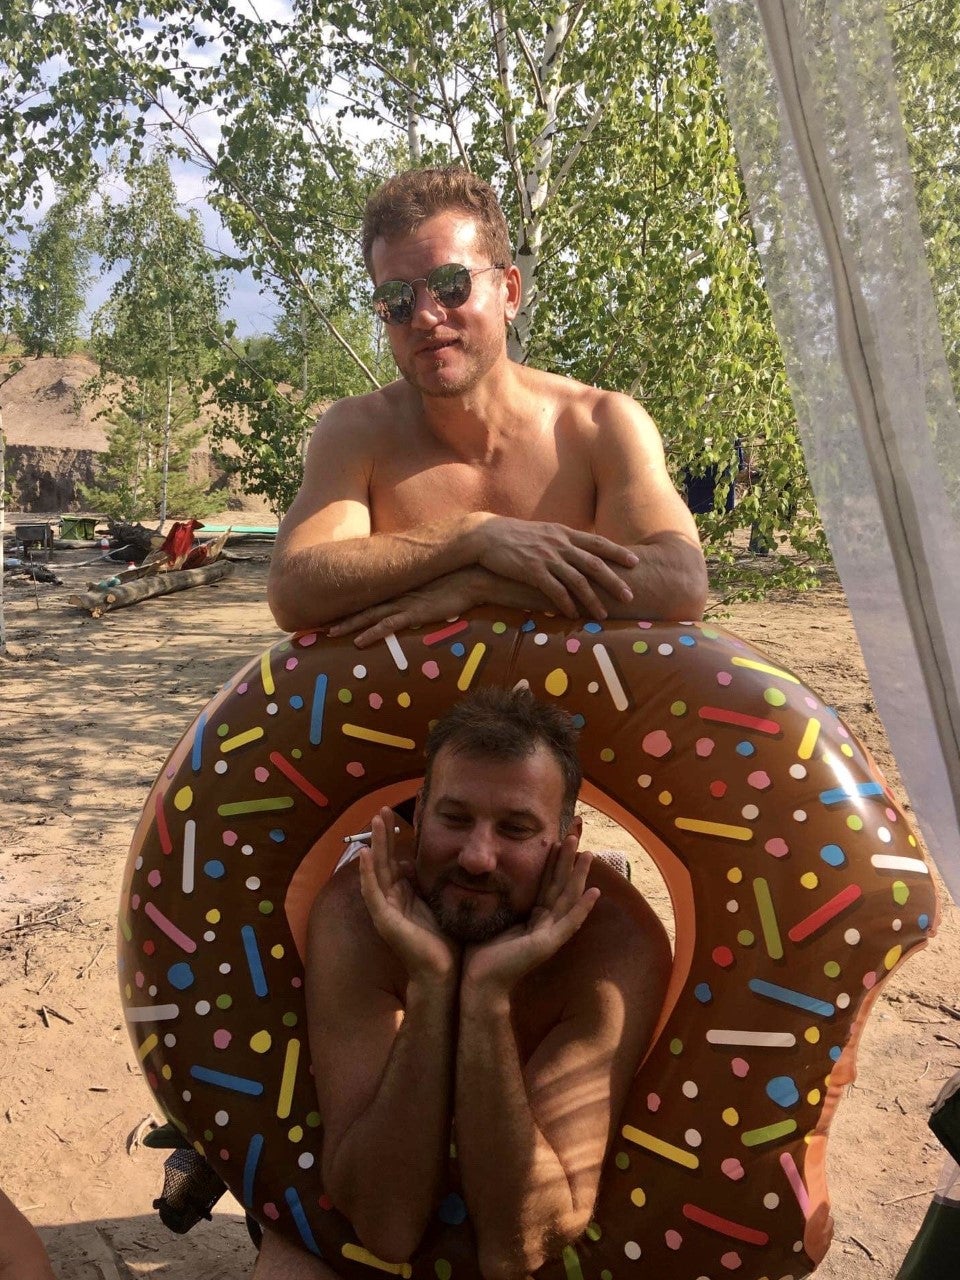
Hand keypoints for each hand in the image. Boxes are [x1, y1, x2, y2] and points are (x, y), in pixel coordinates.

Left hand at [327, 570, 481, 647]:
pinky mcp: (415, 613)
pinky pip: (389, 625)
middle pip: (362, 606)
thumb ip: (421, 591)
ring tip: (330, 633)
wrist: (472, 576)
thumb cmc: (457, 582)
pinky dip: (372, 633)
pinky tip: (359, 642)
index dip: (349, 604)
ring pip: (369, 615)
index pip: (368, 597)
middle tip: (319, 624)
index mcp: (399, 589)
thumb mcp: (433, 587)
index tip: (331, 611)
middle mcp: (397, 594)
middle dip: (340, 615)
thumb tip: (416, 596)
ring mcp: (405, 603)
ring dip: (349, 625)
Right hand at [358, 808, 459, 981]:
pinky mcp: (384, 920)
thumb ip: (432, 883)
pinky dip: (367, 873)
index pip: (394, 860)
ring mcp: (385, 910)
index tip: (397, 814)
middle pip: (383, 860)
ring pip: (375, 870)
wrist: (444, 972)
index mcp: (404, 895)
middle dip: (383, 834)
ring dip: (375, 844)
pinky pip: (372, 892)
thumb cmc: (445, 940)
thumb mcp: (440, 902)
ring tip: (376, 820)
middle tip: (383, 809)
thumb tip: (429, 862)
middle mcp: (391, 900)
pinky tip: (365, 854)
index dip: (393, 838)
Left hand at [461, 835, 598, 997]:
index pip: (548, 881)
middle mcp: (546, 923)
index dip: (555, 858)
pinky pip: (569, 923)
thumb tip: (480, 873)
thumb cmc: (479, 953)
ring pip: (569, 898)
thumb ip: (495, 898)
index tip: (560, 834)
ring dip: (579, 875)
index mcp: (534, 917)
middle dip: (570, 857)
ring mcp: (550, 935)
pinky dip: (582, 907)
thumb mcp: (491, 917)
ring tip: (587, 852)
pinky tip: (593, 892)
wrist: (477, 983)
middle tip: (578, 830)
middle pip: (562, 883)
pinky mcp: (547, 945)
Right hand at [474, 515, 637, 619]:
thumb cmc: (515, 536)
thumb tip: (579, 551)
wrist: (487, 535)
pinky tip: (574, 615)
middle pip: (594, 564)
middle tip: (630, 596)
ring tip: (603, 615)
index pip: (598, 543)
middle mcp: (560, 545)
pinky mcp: (532, 571)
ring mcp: (547, 558)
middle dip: (614, 581)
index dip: (617, 552)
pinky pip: (555, 590)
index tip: (635, 561)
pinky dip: (567, 604)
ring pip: (577, 581)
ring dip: (593, 600)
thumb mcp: (544, 532)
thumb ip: (563, 541)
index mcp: (564, 534)